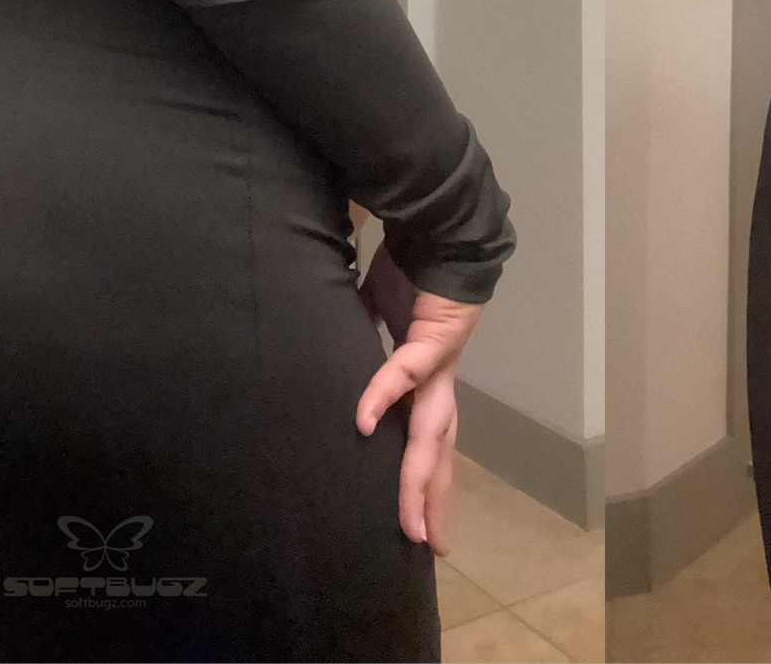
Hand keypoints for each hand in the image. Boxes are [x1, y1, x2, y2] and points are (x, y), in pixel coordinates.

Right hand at [356, 243, 484, 552]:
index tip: (419, 521)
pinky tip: (364, 421)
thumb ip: (362, 336)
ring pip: (431, 433)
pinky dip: (383, 394)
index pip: (427, 439)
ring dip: (419, 478)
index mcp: (427, 377)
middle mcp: (437, 379)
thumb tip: (328, 348)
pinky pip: (403, 369)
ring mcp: (439, 362)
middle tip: (426, 546)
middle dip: (431, 500)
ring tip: (409, 519)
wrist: (442, 224)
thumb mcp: (376, 312)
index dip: (423, 479)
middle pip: (437, 451)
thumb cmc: (411, 265)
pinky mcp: (433, 337)